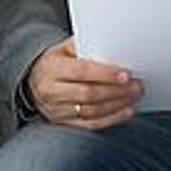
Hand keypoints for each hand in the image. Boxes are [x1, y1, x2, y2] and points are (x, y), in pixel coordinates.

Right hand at [25, 38, 143, 129]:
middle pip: (88, 94)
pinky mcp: (63, 123)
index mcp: (51, 68)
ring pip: (91, 111)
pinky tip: (126, 111)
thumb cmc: (56, 62)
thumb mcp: (64, 48)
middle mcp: (50, 91)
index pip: (81, 72)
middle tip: (136, 86)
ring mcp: (56, 110)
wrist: (34, 81)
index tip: (126, 74)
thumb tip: (111, 46)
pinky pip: (91, 125)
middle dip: (116, 91)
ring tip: (134, 96)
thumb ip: (83, 46)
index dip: (105, 74)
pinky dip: (111, 119)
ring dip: (117, 105)